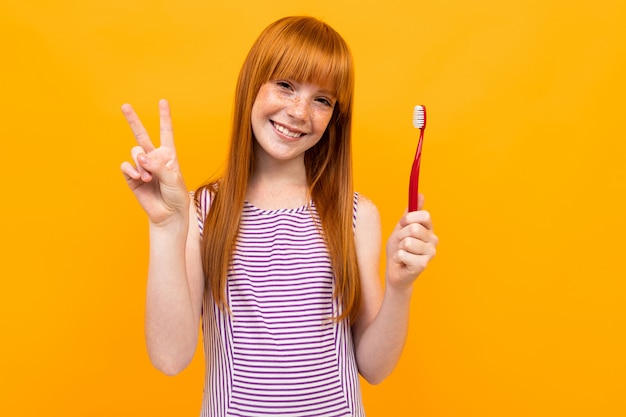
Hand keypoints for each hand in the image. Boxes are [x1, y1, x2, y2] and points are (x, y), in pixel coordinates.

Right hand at [120, 99, 188, 225]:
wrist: (169, 214)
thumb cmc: (176, 196)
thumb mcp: (173, 179)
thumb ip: (157, 166)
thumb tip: (140, 157)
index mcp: (168, 155)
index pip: (166, 132)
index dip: (164, 117)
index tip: (162, 101)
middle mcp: (153, 158)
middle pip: (141, 135)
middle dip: (133, 120)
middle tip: (124, 105)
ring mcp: (142, 167)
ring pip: (134, 153)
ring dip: (140, 165)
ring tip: (148, 178)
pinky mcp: (132, 177)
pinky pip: (126, 167)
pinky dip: (132, 171)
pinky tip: (139, 178)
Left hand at [386, 194, 437, 290]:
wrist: (394, 271)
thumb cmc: (398, 249)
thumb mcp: (401, 228)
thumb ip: (410, 213)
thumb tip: (420, 194)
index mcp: (429, 229)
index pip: (425, 215)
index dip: (410, 218)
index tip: (402, 224)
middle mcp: (433, 240)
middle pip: (414, 228)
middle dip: (401, 235)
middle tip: (401, 243)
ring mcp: (430, 253)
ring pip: (408, 242)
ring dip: (399, 248)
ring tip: (402, 253)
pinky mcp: (423, 265)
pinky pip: (403, 254)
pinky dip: (398, 257)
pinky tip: (402, 262)